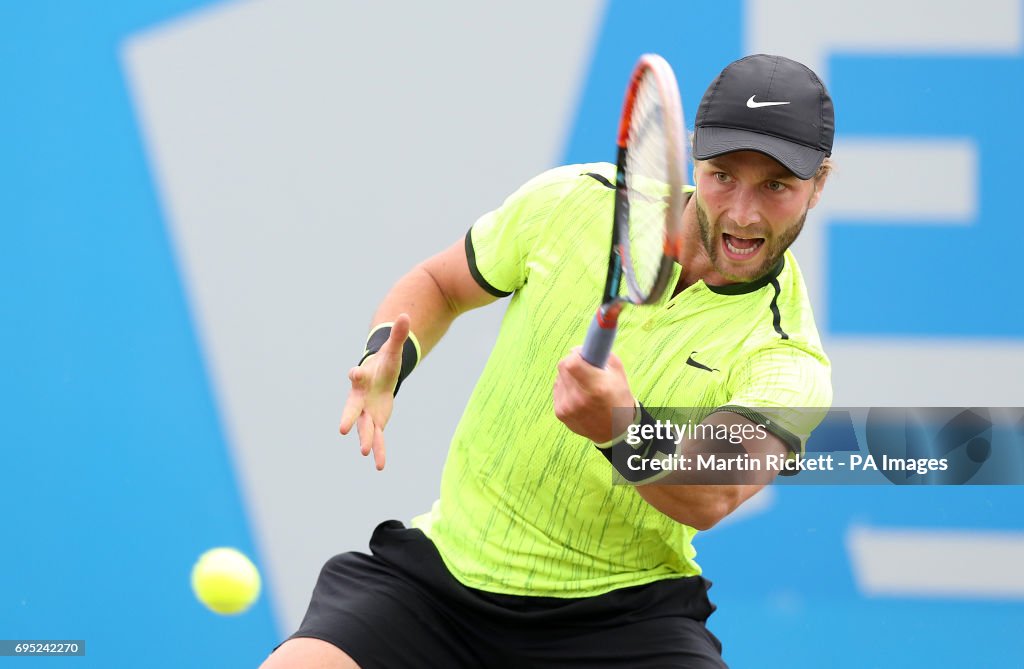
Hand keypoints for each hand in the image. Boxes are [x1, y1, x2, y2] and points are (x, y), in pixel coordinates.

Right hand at [338, 314, 410, 469]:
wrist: (380, 377)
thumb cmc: (385, 363)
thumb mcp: (394, 350)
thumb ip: (398, 335)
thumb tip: (406, 315)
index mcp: (363, 378)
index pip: (358, 375)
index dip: (356, 374)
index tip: (354, 373)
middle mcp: (360, 398)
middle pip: (353, 408)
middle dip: (349, 417)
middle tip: (342, 428)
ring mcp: (366, 412)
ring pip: (364, 428)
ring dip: (365, 440)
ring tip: (365, 453)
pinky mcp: (375, 422)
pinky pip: (377, 438)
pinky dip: (379, 451)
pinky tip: (379, 465)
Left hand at [553, 347, 635, 442]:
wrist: (615, 431)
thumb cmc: (619, 399)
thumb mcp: (619, 374)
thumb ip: (602, 355)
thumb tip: (582, 346)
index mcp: (596, 387)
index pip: (571, 363)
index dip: (575, 355)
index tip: (582, 355)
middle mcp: (578, 399)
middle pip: (563, 368)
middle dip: (572, 363)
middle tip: (584, 368)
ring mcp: (567, 407)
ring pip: (559, 378)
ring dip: (568, 376)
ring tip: (583, 385)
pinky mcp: (560, 413)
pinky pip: (557, 389)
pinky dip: (566, 388)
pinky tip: (578, 396)